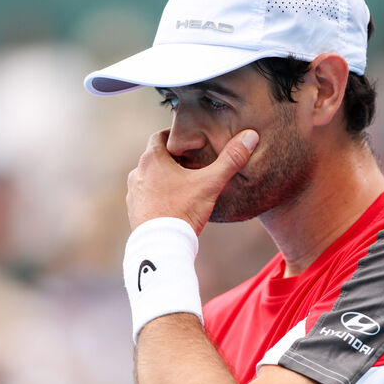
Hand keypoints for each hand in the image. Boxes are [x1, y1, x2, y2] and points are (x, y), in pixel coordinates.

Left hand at [127, 128, 259, 233]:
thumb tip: (250, 136)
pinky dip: (159, 195)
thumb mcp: (210, 183)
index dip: (176, 136)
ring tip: (185, 184)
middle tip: (193, 162)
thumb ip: (230, 159)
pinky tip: (175, 204)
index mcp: (152, 159)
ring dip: (165, 178)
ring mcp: (133, 193)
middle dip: (174, 158)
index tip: (191, 141)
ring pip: (151, 177)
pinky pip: (148, 196)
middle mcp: (138, 173)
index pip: (161, 136)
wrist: (161, 247)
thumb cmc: (183, 211)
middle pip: (157, 157)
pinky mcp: (134, 211)